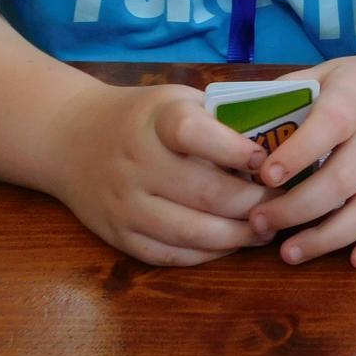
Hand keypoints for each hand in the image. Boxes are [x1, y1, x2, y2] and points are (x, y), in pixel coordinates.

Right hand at [52, 82, 273, 266]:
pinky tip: (232, 244)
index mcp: (156, 121)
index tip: (266, 160)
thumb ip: (219, 119)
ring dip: (238, 236)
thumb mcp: (176, 99)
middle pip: (205, 193)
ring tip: (268, 229)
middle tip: (286, 204)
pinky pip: (170, 255)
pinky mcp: (118, 236)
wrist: (70, 138)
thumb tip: (280, 145)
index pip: (195, 135)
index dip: (235, 149)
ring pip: (192, 231)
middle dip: (254, 203)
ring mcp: (125, 204)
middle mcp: (136, 163)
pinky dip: (208, 254)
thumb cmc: (143, 117)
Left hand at [248, 47, 355, 267]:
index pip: (329, 127)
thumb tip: (238, 126)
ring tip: (289, 252)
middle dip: (297, 209)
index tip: (265, 176)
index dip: (297, 154)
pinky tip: (355, 260)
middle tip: (260, 223)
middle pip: (343, 180)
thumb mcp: (332, 71)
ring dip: (328, 237)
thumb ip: (289, 92)